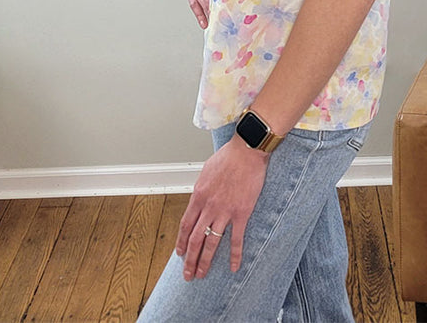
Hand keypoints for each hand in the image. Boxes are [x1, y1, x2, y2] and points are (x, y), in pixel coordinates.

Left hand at [175, 135, 269, 278]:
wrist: (247, 151)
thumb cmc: (228, 157)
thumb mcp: (206, 171)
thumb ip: (201, 189)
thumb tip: (198, 200)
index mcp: (198, 195)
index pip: (186, 224)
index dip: (181, 241)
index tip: (180, 254)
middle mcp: (209, 206)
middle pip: (195, 238)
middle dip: (190, 259)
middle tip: (188, 274)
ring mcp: (225, 211)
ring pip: (212, 243)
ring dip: (205, 261)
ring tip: (202, 274)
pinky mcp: (241, 213)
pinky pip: (236, 239)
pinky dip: (234, 255)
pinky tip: (233, 267)